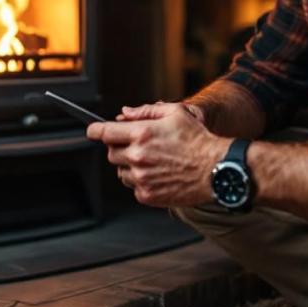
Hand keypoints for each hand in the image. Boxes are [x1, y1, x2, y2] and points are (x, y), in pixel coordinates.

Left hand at [86, 104, 227, 207]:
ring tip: (152, 160)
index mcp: (141, 134)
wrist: (215, 169)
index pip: (104, 132)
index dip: (95, 130)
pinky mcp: (147, 195)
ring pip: (120, 171)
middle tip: (138, 145)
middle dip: (119, 147)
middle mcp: (137, 157)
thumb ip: (146, 111)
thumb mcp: (175, 113)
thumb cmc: (198, 140)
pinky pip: (133, 186)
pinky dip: (140, 181)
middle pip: (111, 153)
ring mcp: (141, 178)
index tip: (92, 130)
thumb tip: (124, 113)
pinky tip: (158, 174)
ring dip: (129, 165)